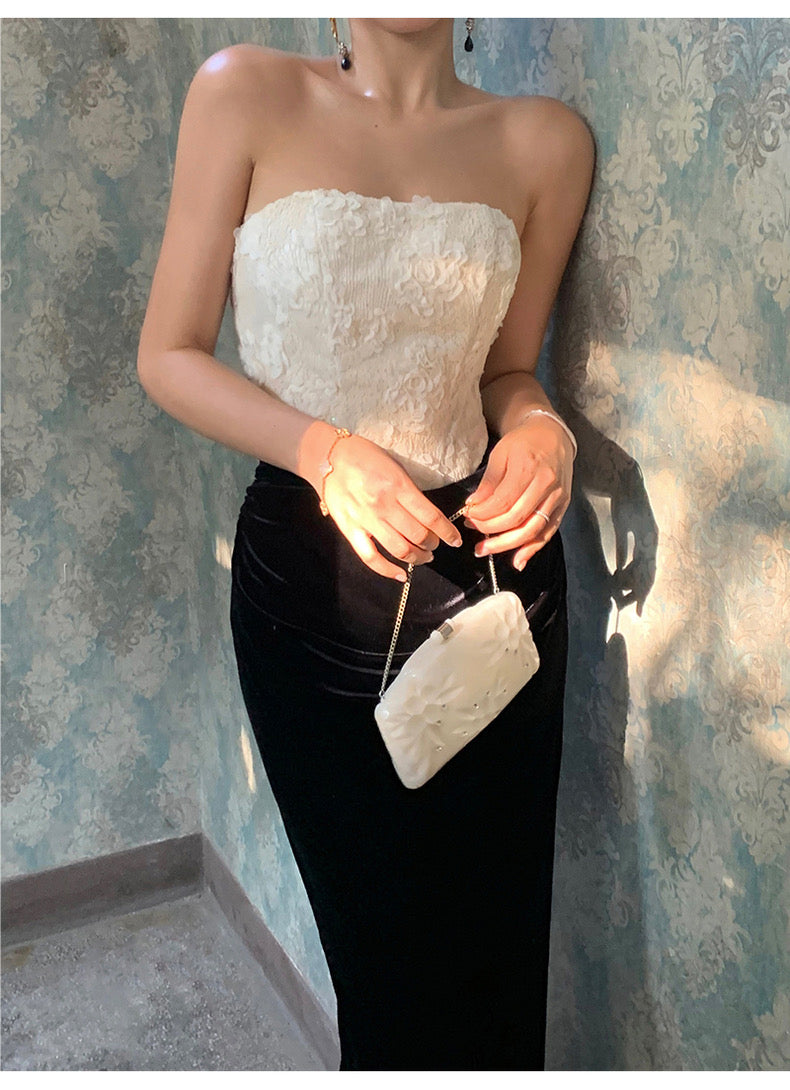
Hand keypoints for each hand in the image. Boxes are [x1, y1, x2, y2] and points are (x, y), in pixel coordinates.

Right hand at [319, 434, 462, 580]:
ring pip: (399, 549)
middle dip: (432, 544)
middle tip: (435, 544)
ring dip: (417, 557)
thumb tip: (427, 516)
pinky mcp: (350, 530)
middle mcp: (384, 506)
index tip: (455, 539)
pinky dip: (388, 570)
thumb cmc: (365, 457)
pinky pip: (371, 557)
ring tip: (424, 556)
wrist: (329, 457)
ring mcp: (366, 520)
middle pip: (418, 535)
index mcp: (398, 487)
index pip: (431, 517)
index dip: (447, 532)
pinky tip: (401, 575)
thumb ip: (410, 492)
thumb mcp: (395, 467)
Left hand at [463, 417, 573, 570]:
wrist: (552, 435)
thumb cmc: (523, 442)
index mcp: (529, 468)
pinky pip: (548, 533)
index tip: (468, 517)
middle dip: (491, 531)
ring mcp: (557, 497)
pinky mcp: (563, 506)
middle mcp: (546, 485)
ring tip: (485, 550)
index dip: (483, 514)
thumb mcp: (500, 454)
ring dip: (507, 545)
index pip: (502, 502)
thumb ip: (489, 483)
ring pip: (532, 530)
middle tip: (473, 533)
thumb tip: (473, 506)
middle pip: (517, 519)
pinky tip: (517, 561)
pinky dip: (533, 549)